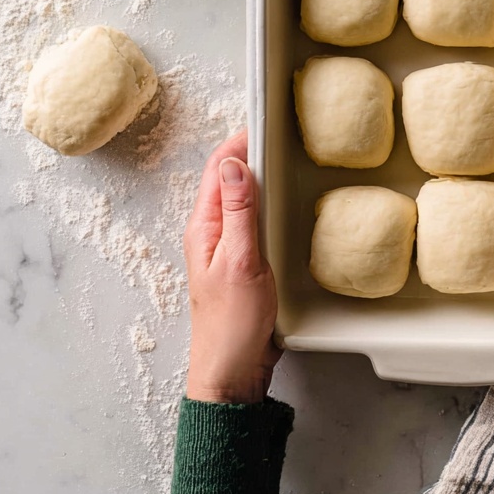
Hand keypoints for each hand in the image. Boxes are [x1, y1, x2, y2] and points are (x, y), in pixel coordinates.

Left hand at [183, 130, 281, 403]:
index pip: (219, 168)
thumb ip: (237, 211)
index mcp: (203, 226)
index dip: (241, 141)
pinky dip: (269, 204)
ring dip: (261, 177)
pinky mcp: (245, 262)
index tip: (268, 121)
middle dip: (252, 152)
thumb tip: (235, 163)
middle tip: (285, 133)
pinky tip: (288, 205)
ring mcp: (228, 247)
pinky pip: (254, 221)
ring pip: (243, 199)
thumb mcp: (240, 261)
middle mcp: (212, 231)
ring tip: (290, 159)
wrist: (233, 372)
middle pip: (230, 178)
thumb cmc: (232, 324)